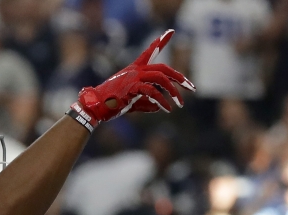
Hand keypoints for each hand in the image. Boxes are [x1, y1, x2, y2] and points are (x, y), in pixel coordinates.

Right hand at [70, 30, 194, 130]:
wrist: (96, 106)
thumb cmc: (112, 104)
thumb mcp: (134, 102)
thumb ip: (147, 102)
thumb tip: (160, 107)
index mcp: (135, 69)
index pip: (149, 52)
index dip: (160, 41)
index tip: (171, 32)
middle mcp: (136, 70)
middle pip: (163, 68)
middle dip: (179, 77)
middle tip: (191, 88)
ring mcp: (134, 77)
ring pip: (161, 77)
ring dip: (173, 91)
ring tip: (179, 104)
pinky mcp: (131, 87)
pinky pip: (152, 92)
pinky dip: (162, 101)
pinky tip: (166, 109)